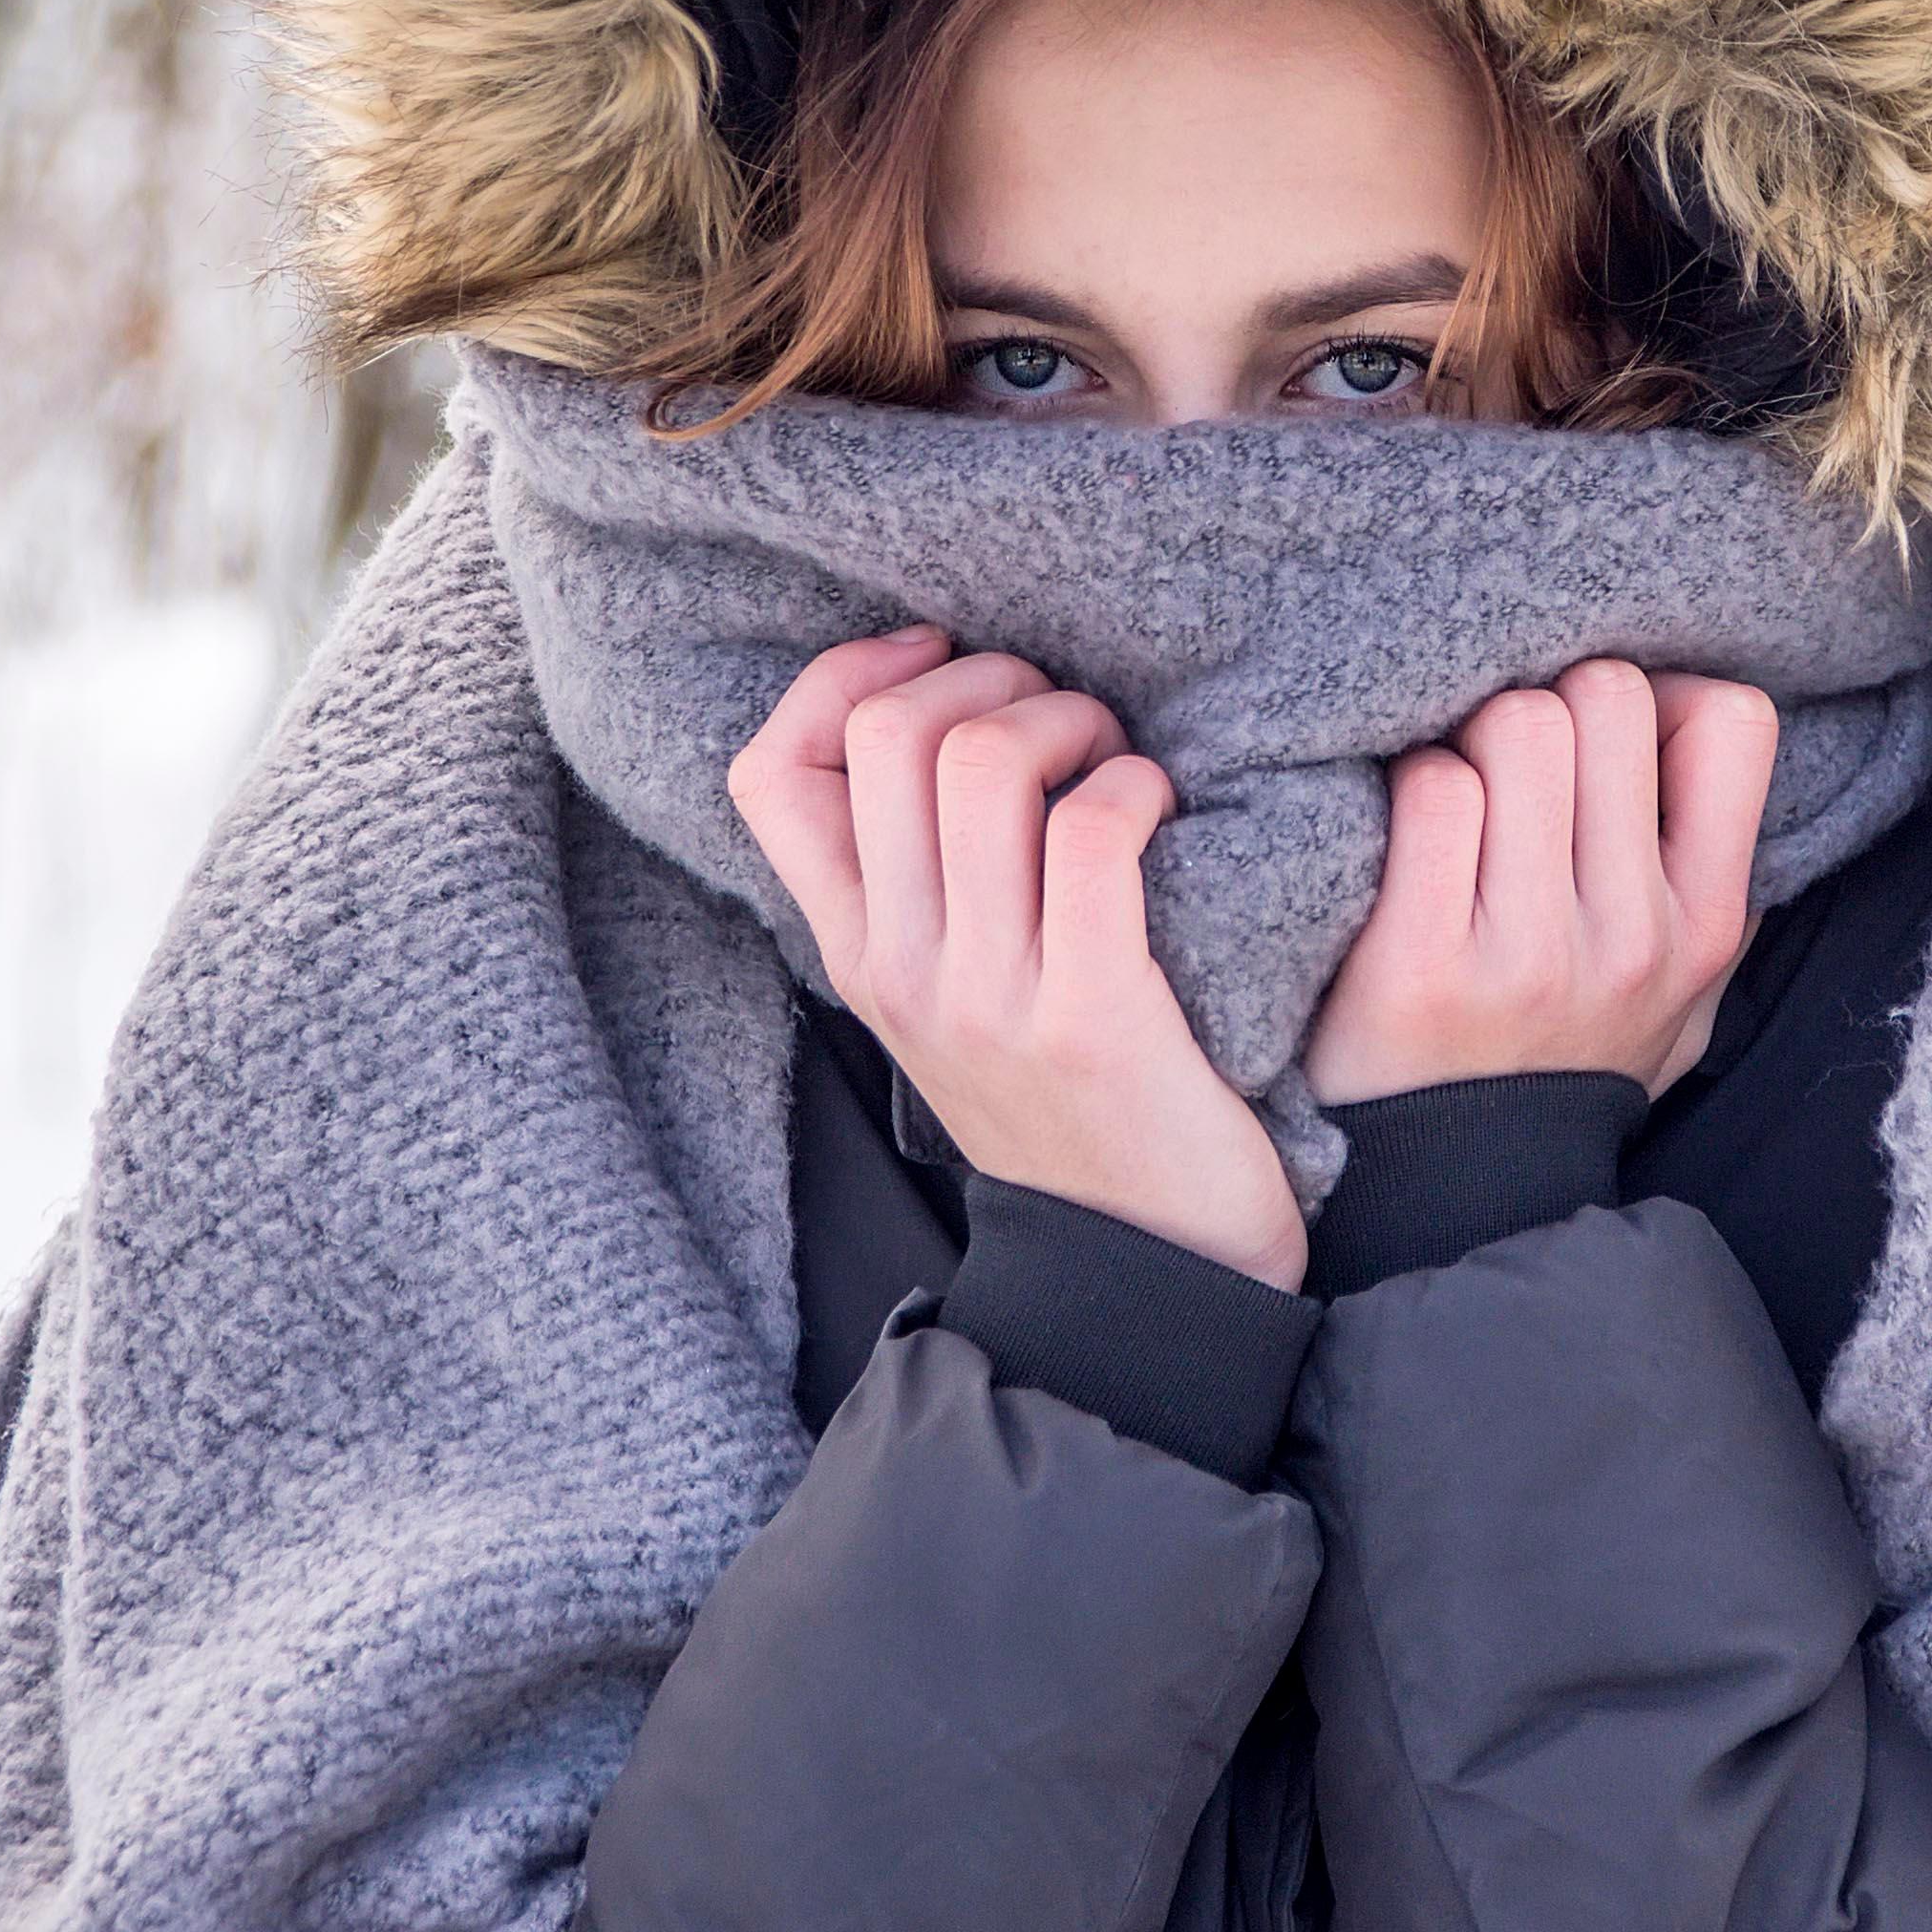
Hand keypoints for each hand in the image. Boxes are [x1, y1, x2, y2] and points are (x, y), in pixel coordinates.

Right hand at [728, 625, 1304, 1288]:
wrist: (1149, 1270)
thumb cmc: (1074, 1103)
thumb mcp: (950, 997)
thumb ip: (916, 882)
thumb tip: (919, 718)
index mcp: (857, 953)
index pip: (770, 771)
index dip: (845, 677)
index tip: (937, 661)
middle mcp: (901, 970)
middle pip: (888, 735)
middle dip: (987, 678)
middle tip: (1059, 716)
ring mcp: (988, 997)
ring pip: (985, 762)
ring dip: (1070, 719)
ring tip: (1114, 756)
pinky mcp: (1092, 1017)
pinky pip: (1094, 831)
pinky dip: (1135, 785)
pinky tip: (1161, 810)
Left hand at [1303, 660, 1780, 1105]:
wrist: (1459, 1197)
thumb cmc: (1561, 1056)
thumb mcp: (1679, 985)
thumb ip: (1700, 861)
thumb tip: (1682, 701)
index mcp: (1705, 924)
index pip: (1734, 721)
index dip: (1664, 695)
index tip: (1610, 740)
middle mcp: (1632, 935)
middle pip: (1604, 695)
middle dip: (1546, 704)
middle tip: (1508, 766)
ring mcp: (1531, 952)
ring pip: (1515, 723)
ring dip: (1468, 741)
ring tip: (1455, 804)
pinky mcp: (1422, 965)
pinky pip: (1432, 790)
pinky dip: (1405, 788)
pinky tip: (1400, 839)